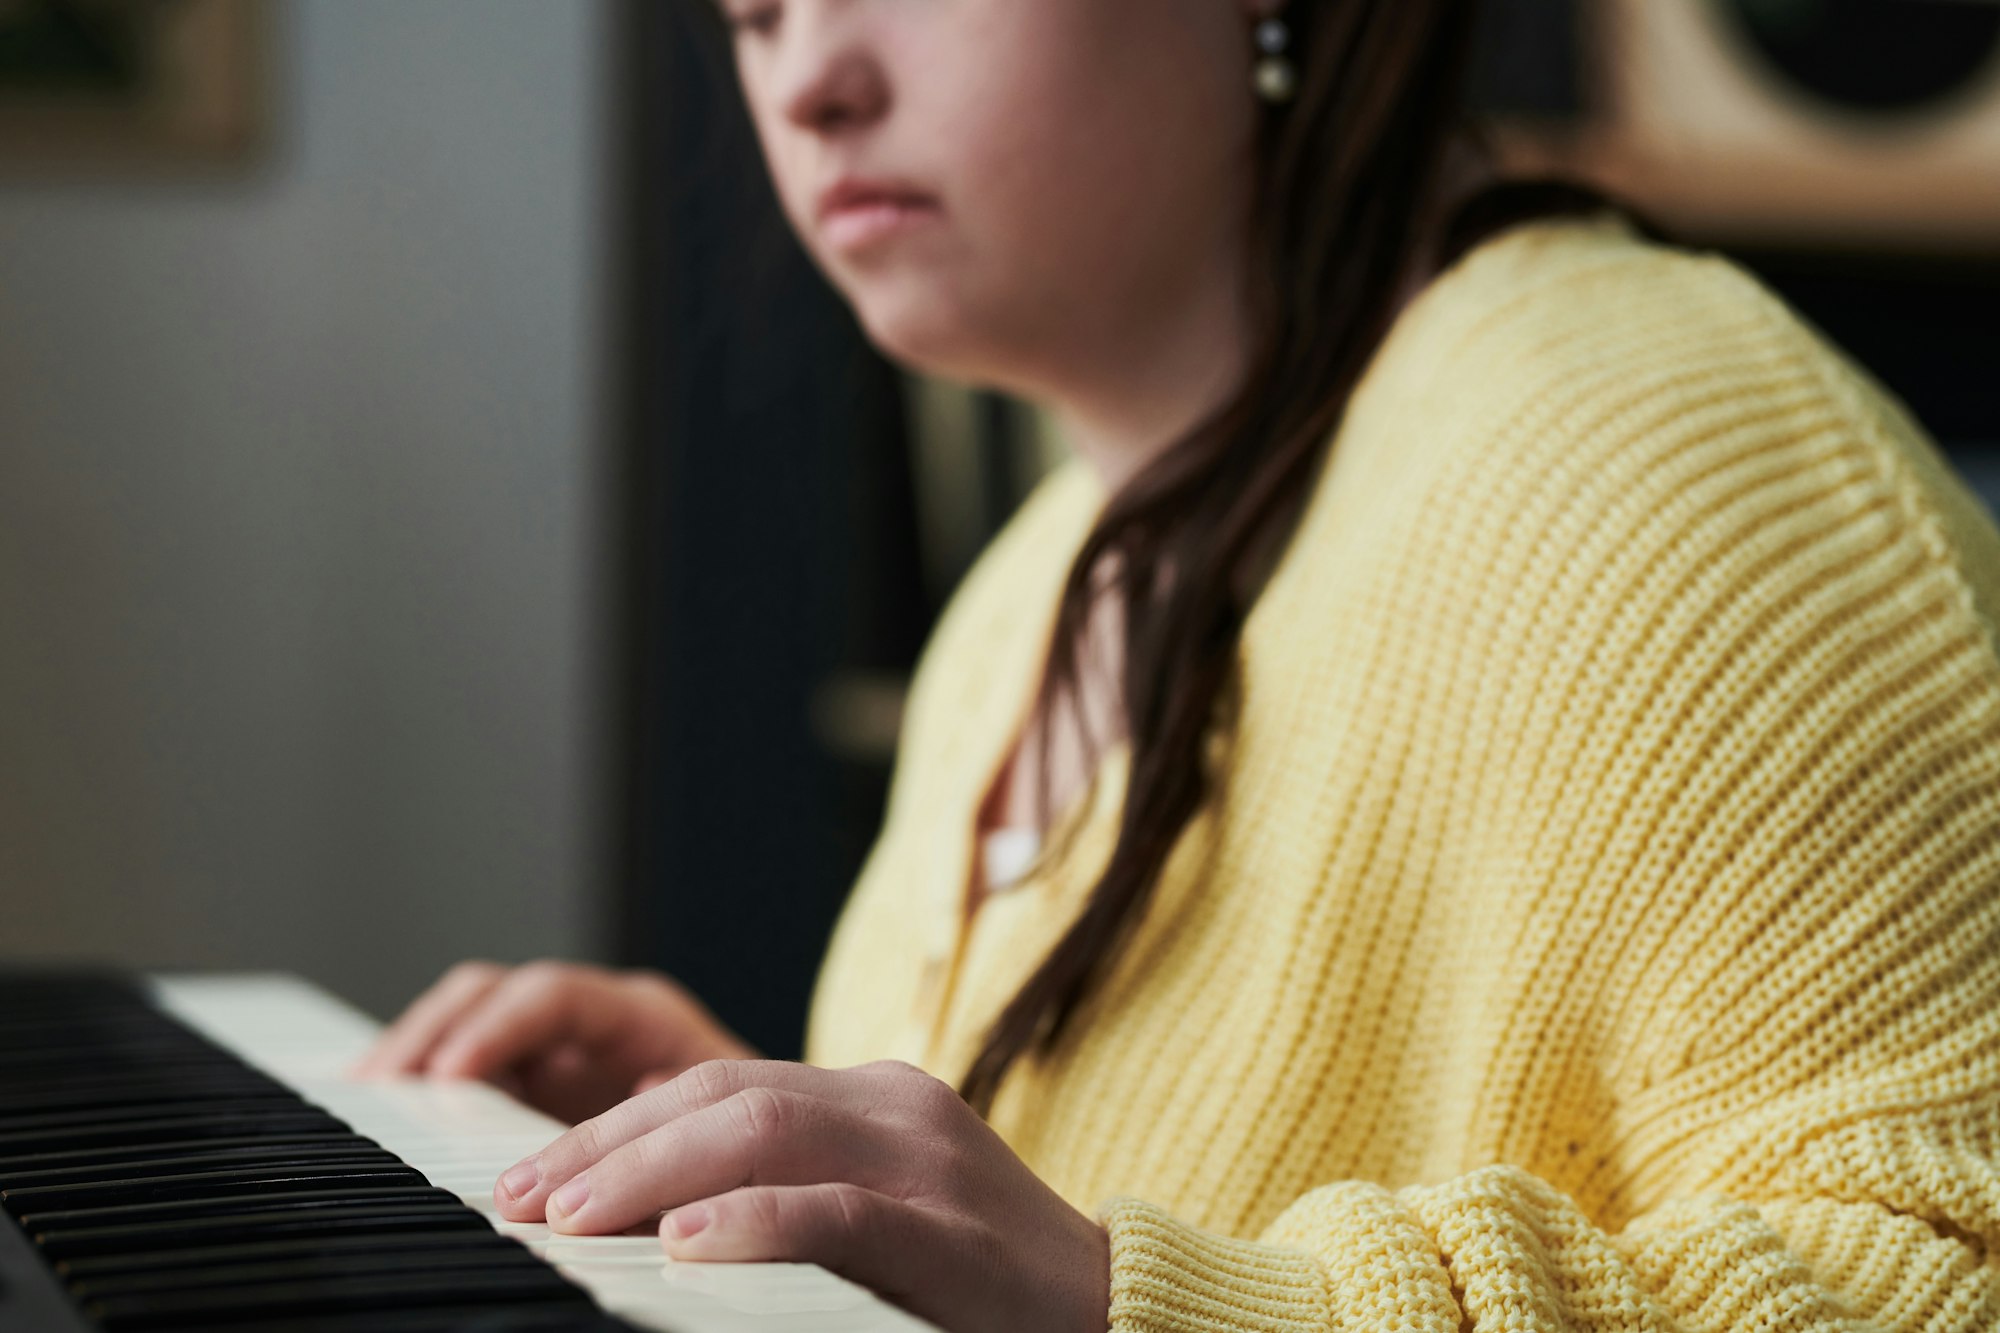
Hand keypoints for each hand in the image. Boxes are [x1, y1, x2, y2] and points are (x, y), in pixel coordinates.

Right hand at [350, 960, 757, 1124]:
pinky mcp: (529, 1087)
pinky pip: (465, 1069)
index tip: (450, 1074)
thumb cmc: (752, 1139)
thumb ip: (672, 1124)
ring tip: (366, 1098)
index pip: (553, 994)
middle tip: (383, 1087)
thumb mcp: (722, 1127)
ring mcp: (553, 1050)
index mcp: (639, 1015)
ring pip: (465, 1024)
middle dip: (432, 1033)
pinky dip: (420, 1083)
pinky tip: (380, 1111)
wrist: (768, 1158)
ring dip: (413, 1054)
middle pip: (490, 995)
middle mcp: (588, 1021)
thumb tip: (631, 1117)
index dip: (498, 1027)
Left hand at [493, 1058, 1112, 1332]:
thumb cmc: (977, 1274)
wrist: (1108, 1307)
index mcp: (871, 1095)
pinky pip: (838, 1211)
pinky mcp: (951, 1232)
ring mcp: (928, 1160)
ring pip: (766, 1129)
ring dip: (651, 1174)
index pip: (719, 1083)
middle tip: (518, 1200)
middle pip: (725, 1094)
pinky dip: (754, 1222)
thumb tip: (652, 1194)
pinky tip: (684, 1249)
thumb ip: (786, 1181)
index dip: (615, 1125)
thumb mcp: (875, 1207)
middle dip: (608, 1145)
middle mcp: (895, 1105)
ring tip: (569, 1219)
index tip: (530, 1178)